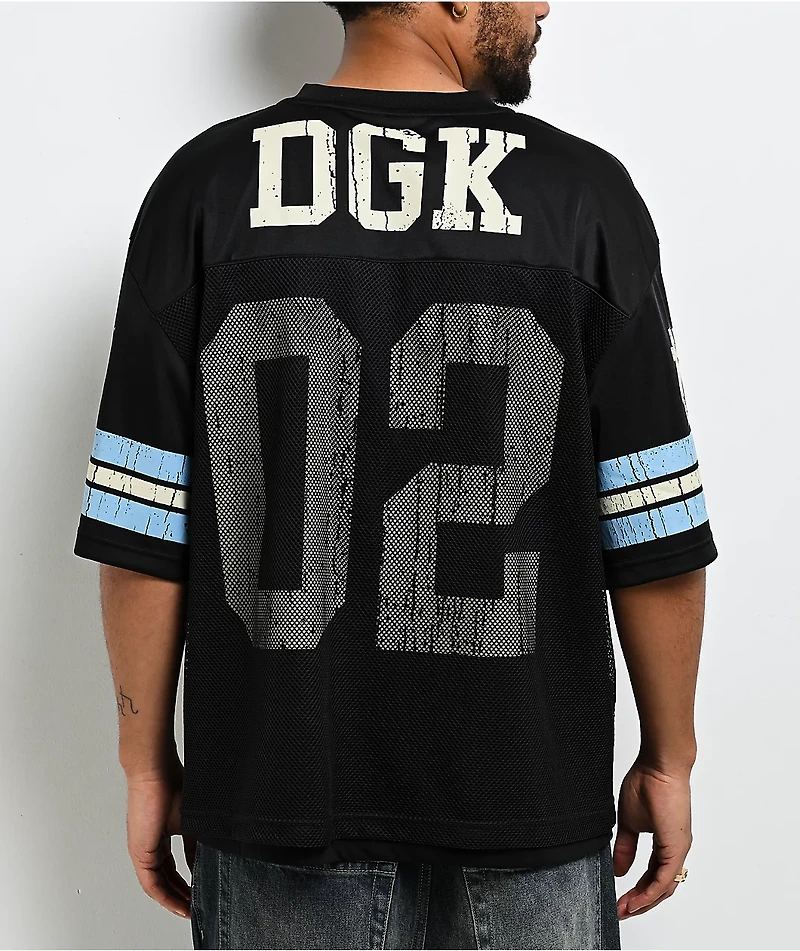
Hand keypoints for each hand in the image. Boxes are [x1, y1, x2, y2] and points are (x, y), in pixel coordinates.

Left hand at [125, 757, 196, 918]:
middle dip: (181, 895)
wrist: (156, 772)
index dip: (188, 881)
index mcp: (162, 837)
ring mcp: (143, 850)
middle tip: (195, 906)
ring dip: (173, 899)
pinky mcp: (140, 852)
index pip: (174, 867)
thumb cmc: (173, 783)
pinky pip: (151, 883)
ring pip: (158, 884)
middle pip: (165, 879)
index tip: (201, 890)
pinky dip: (165, 895)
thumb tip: (205, 861)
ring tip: (189, 909)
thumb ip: (196, 843)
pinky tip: (177, 903)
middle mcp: (150, 846)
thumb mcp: (191, 821)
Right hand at [613, 758, 691, 919]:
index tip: (620, 900)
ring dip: (644, 902)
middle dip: (640, 902)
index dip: (636, 890)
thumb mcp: (629, 822)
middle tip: (622, 910)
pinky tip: (636, 900)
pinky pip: (664, 879)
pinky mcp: (676, 847)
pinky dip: (649, 893)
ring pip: (664, 887)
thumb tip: (619, 869)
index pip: (652, 875)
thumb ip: (625, 847)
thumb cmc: (648, 782)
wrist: (659, 765)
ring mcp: (678, 850)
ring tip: (625, 909)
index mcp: (666, 843)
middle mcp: (675, 850)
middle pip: (660, 887)